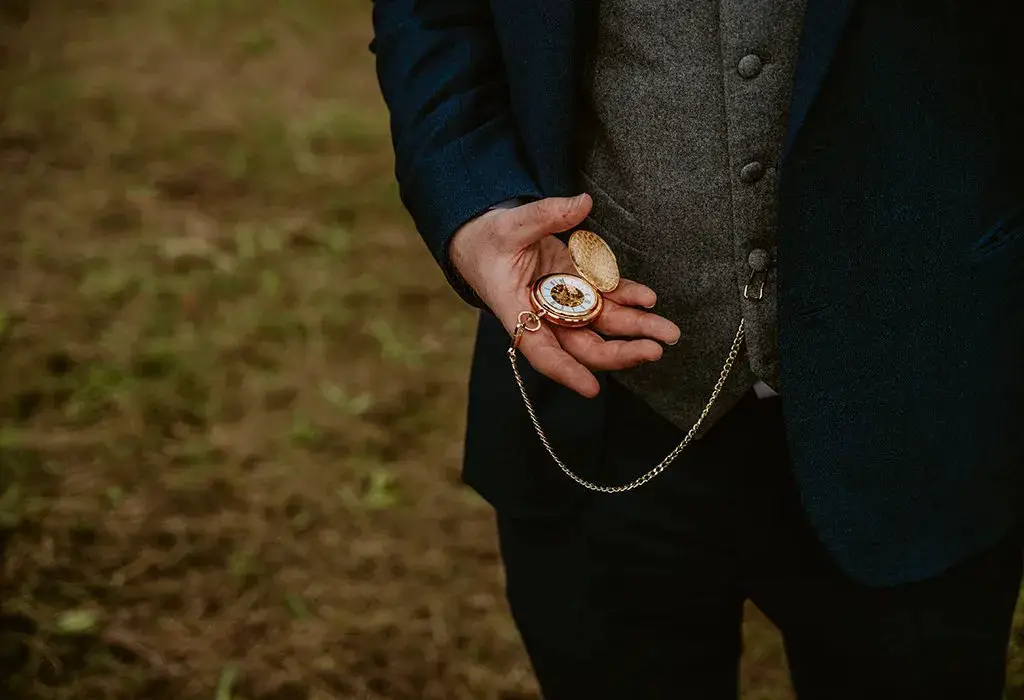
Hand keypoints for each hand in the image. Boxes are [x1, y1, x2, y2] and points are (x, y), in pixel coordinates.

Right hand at [449, 194, 680, 397]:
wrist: (483, 239)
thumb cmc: (487, 240)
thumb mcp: (509, 226)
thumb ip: (545, 215)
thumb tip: (582, 203)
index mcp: (518, 312)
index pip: (542, 352)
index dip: (565, 372)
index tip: (592, 389)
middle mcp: (545, 316)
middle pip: (584, 345)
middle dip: (621, 351)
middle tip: (654, 349)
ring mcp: (565, 303)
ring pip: (602, 326)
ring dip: (635, 329)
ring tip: (667, 331)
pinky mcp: (579, 286)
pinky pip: (607, 299)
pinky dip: (629, 299)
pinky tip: (649, 300)